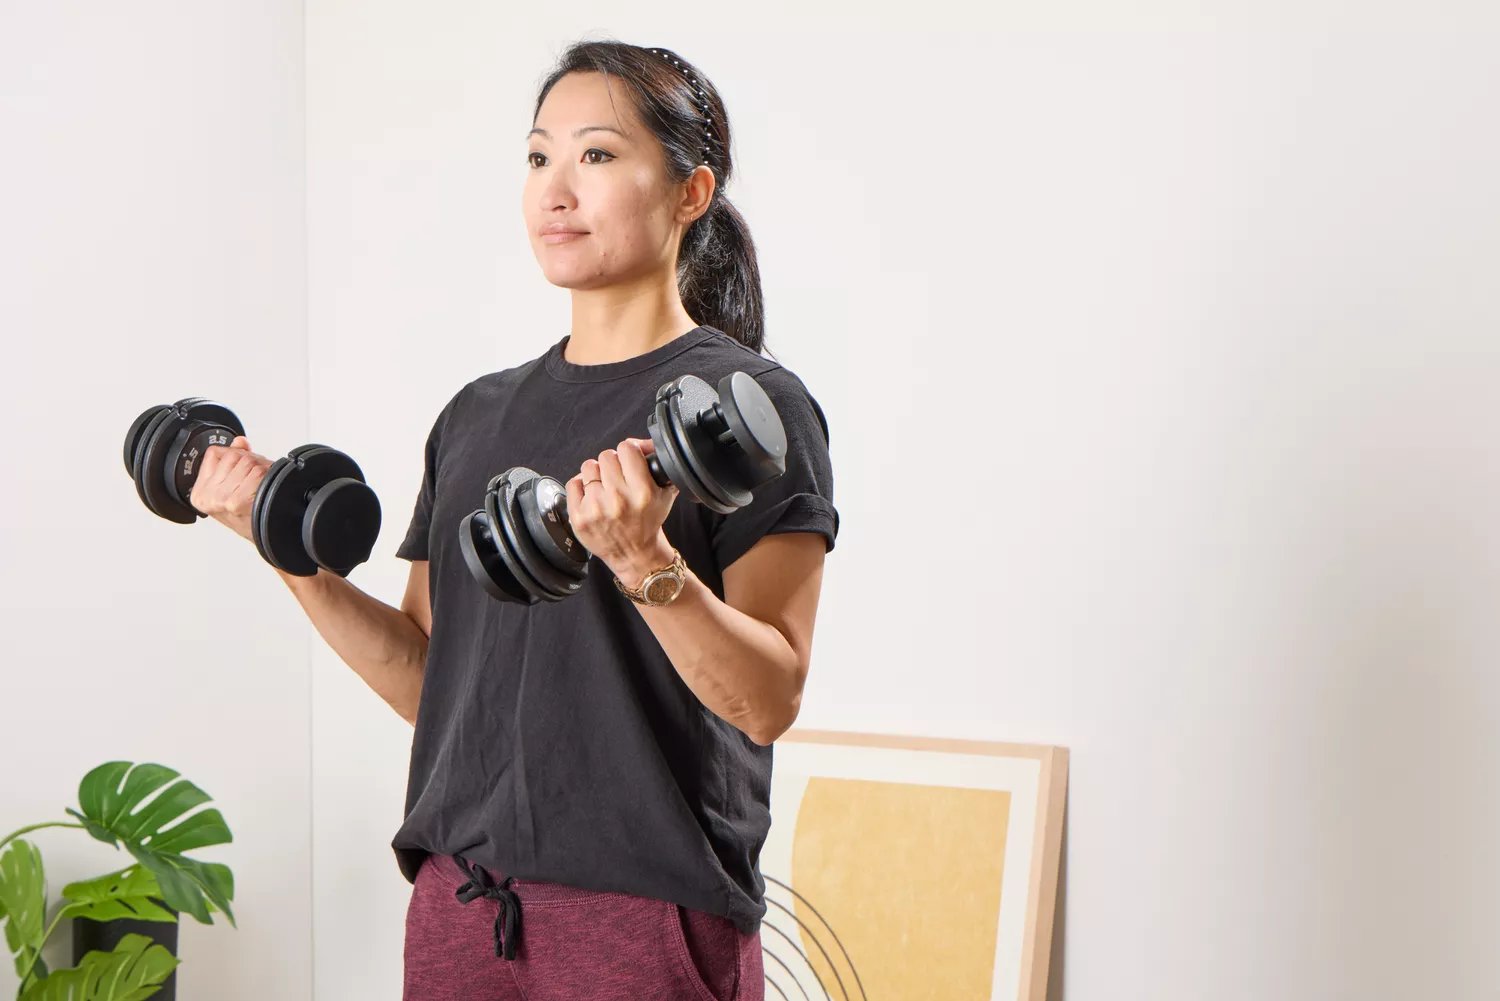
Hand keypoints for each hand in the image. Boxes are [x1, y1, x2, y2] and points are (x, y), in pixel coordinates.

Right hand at [189, 435, 272, 542]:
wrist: (264, 537)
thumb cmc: (248, 515)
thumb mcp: (232, 488)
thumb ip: (232, 461)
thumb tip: (240, 441)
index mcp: (200, 493)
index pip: (215, 453)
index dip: (235, 455)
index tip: (240, 470)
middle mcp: (207, 496)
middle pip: (233, 455)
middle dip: (250, 461)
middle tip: (256, 479)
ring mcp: (221, 498)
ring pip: (246, 461)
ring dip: (261, 468)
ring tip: (260, 484)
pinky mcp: (237, 500)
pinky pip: (257, 471)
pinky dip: (267, 475)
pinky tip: (264, 488)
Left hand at [564, 438, 678, 588]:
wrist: (635, 554)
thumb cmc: (648, 522)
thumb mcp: (665, 493)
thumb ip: (657, 464)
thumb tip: (641, 443)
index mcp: (642, 492)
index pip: (627, 448)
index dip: (629, 451)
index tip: (630, 459)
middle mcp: (619, 500)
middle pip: (606, 455)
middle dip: (613, 464)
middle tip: (617, 477)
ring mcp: (596, 508)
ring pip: (589, 466)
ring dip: (596, 474)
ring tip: (605, 488)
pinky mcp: (579, 517)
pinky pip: (573, 483)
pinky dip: (582, 487)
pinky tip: (593, 497)